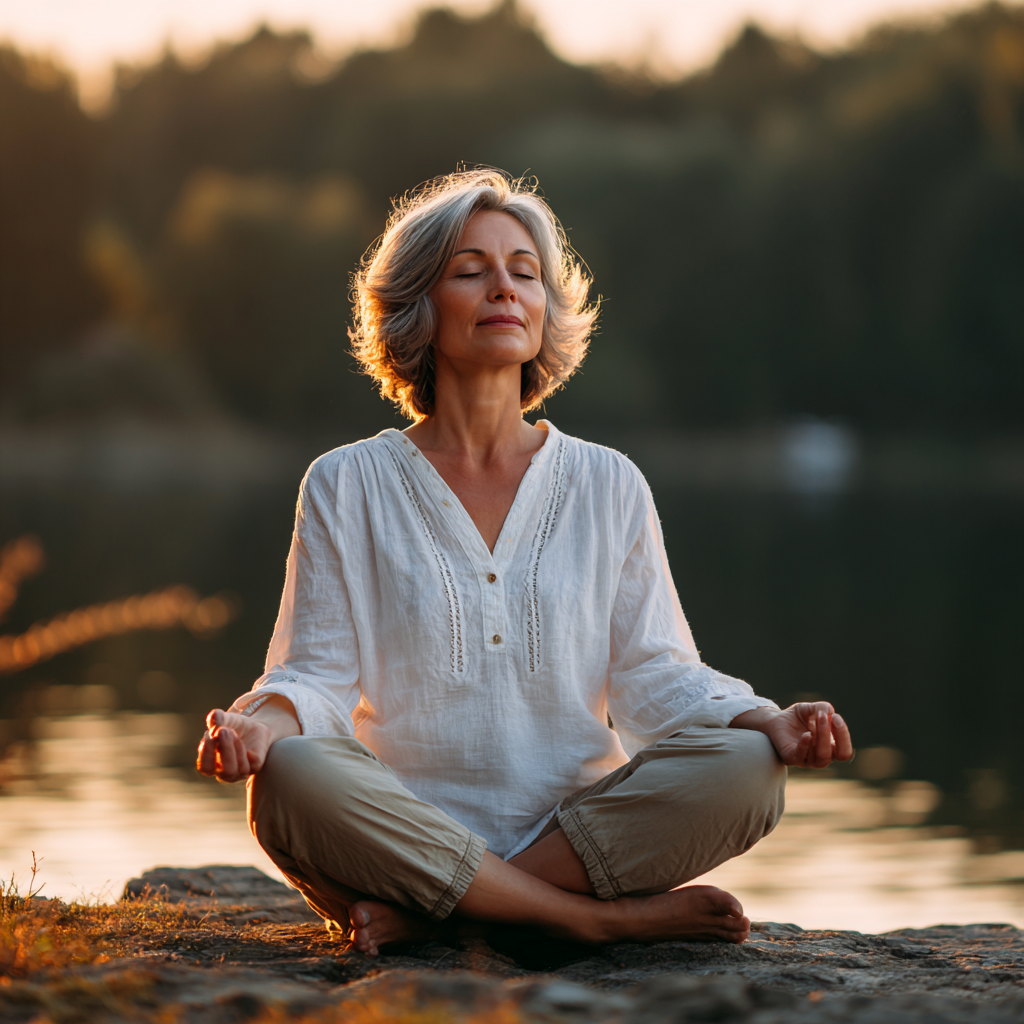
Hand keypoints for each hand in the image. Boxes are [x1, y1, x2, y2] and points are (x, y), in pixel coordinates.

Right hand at [196, 708, 271, 782]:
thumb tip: (215, 727)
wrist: (252, 726)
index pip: (205, 768)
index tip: (209, 733)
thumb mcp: (223, 719)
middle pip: (225, 772)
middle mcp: (225, 772)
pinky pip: (253, 763)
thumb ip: (216, 719)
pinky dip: (249, 752)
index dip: (206, 753)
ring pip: (240, 769)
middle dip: (224, 750)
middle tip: (223, 730)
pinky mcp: (255, 766)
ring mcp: (241, 771)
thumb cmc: (231, 726)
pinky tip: (245, 742)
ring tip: (233, 732)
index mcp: (212, 764)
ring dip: (235, 747)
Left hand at [732, 702, 852, 767]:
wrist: (775, 719)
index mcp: (829, 749)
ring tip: (817, 717)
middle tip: (824, 716)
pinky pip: (801, 757)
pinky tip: (807, 734)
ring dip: (822, 736)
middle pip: (838, 755)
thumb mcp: (811, 709)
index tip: (835, 717)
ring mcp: (806, 760)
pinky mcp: (791, 758)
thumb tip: (830, 712)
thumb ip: (822, 708)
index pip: (845, 752)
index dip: (844, 736)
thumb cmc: (797, 717)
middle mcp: (820, 757)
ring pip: (822, 757)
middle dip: (833, 734)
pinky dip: (806, 745)